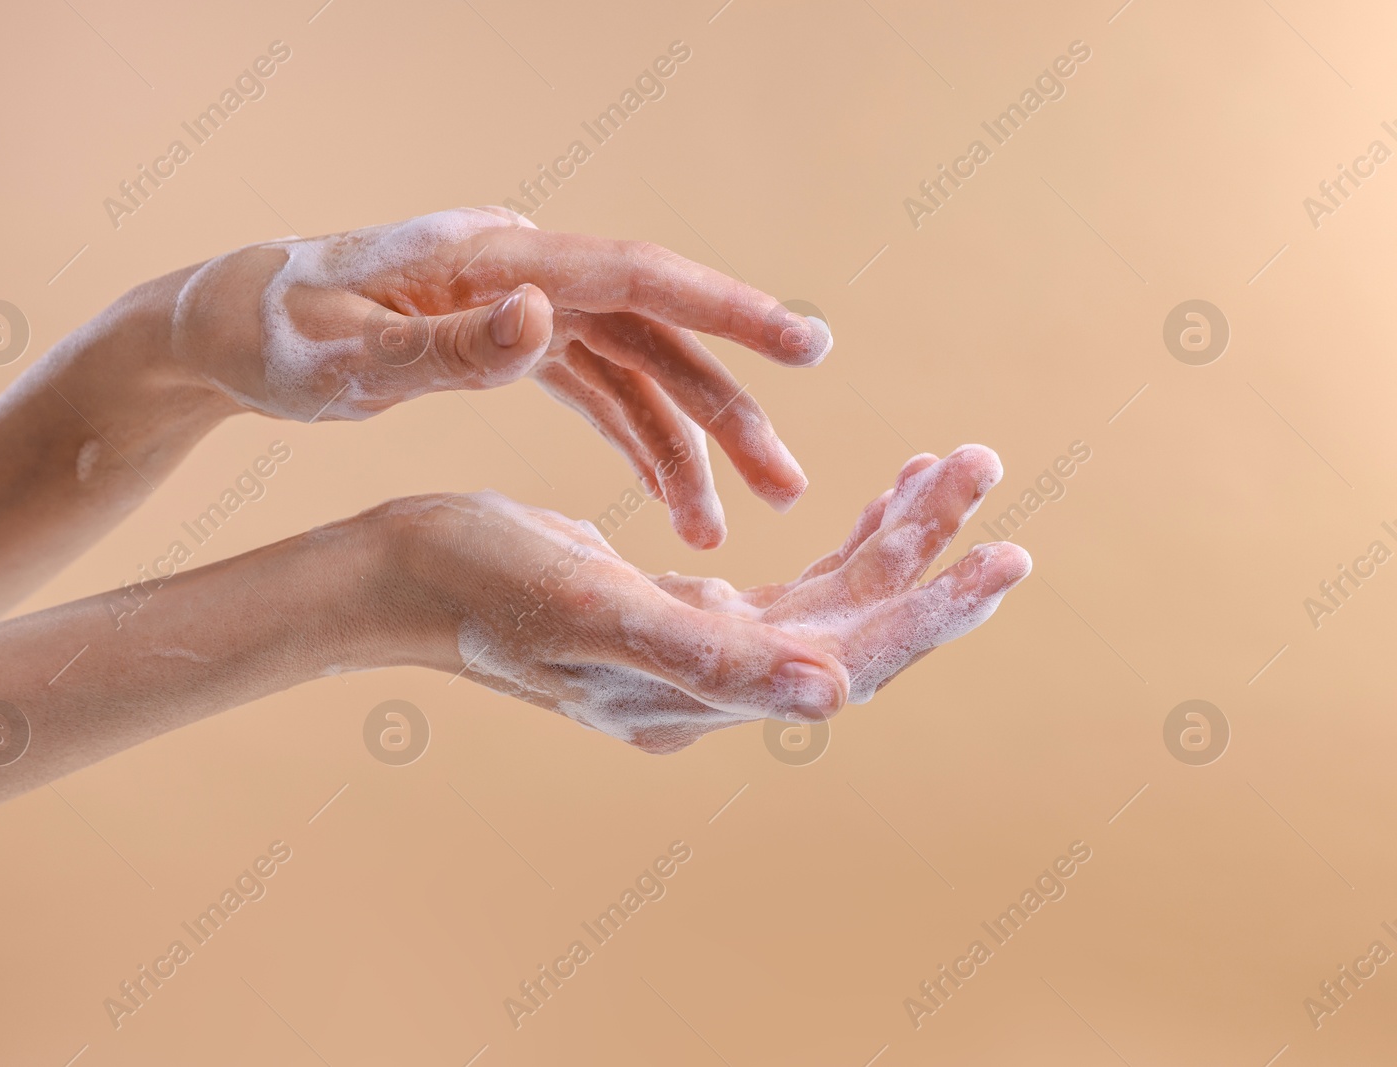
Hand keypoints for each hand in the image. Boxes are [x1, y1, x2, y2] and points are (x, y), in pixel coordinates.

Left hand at [169, 207, 833, 547]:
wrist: (228, 324)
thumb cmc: (273, 337)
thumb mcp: (341, 359)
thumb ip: (443, 349)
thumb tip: (545, 313)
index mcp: (493, 261)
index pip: (634, 276)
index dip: (726, 309)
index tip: (806, 343)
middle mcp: (524, 275)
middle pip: (655, 333)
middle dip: (727, 408)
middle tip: (788, 484)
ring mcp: (523, 306)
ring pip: (637, 369)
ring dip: (688, 443)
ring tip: (729, 522)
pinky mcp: (512, 338)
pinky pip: (597, 390)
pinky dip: (635, 442)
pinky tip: (669, 499)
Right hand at [375, 445, 1029, 752]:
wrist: (403, 573)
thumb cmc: (479, 581)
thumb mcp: (587, 607)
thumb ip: (706, 652)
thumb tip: (834, 691)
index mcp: (700, 695)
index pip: (846, 660)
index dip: (926, 612)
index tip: (1004, 556)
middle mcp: (714, 685)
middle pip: (852, 625)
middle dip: (925, 552)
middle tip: (987, 467)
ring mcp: (702, 653)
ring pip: (829, 599)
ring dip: (890, 535)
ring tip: (949, 465)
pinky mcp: (683, 613)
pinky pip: (791, 585)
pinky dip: (839, 538)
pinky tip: (870, 499)